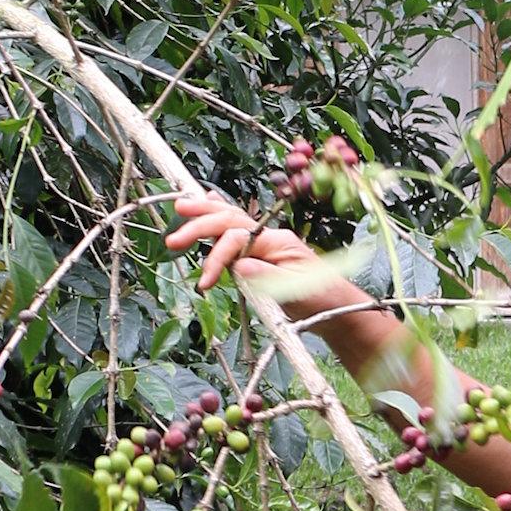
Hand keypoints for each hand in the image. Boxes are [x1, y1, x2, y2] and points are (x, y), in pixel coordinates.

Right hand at [164, 191, 338, 312]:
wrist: (336, 308)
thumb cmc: (322, 300)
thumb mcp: (298, 293)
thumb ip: (269, 278)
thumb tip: (239, 266)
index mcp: (277, 241)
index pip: (237, 240)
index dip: (217, 258)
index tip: (205, 282)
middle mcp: (268, 236)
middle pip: (229, 220)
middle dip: (200, 226)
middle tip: (173, 240)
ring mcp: (264, 242)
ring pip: (230, 218)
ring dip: (204, 214)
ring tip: (180, 209)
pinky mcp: (260, 252)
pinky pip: (235, 229)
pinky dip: (219, 215)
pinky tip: (206, 202)